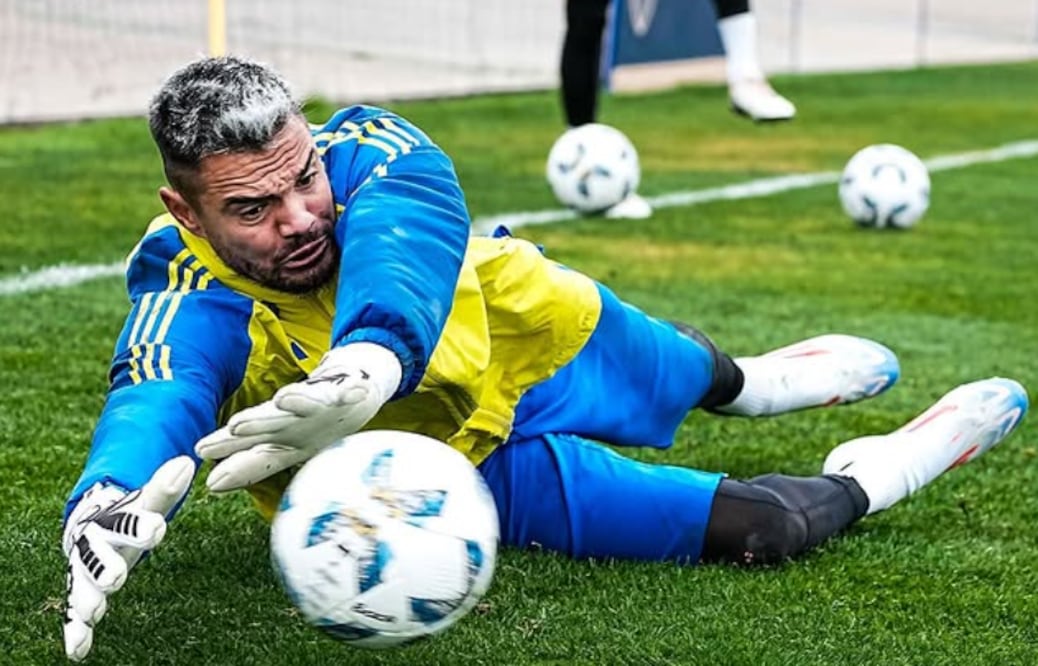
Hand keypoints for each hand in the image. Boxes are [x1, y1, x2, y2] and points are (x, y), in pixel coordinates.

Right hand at [63, 456, 194, 661]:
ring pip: (83, 583)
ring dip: (88, 597)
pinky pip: (75, 611)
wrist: (89, 524)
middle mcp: (94, 543)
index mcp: (113, 517)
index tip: (157, 528)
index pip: (127, 518)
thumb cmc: (127, 514)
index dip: (140, 524)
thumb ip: (165, 488)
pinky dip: (76, 631)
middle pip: (97, 553)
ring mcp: (86, 569)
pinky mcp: (82, 591)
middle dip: (105, 565)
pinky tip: (78, 651)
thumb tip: (186, 463)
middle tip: (116, 577)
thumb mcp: (147, 501)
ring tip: (93, 611)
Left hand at [195, 342, 401, 492]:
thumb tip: (211, 485)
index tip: (204, 455)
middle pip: (272, 421)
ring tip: (285, 398)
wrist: (350, 394)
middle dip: (255, 423)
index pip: (250, 444)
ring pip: (306, 402)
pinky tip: (353, 391)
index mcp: (280, 435)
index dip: (229, 449)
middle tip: (235, 427)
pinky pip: (349, 393)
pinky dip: (351, 391)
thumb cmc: (311, 425)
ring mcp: (320, 404)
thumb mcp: (285, 448)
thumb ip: (253, 464)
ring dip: (297, 400)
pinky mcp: (345, 392)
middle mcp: (295, 418)